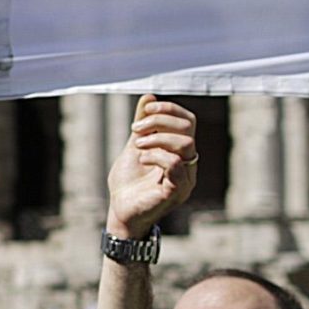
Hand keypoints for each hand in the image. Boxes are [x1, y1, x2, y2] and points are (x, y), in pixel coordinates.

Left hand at [108, 97, 198, 237]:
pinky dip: (156, 155)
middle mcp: (188, 164)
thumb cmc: (129, 182)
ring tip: (137, 145)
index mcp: (181, 151)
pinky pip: (175, 165)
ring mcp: (185, 179)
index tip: (145, 110)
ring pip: (186, 144)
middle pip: (189, 128)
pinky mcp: (176, 192)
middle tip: (135, 129)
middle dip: (160, 120)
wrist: (120, 211)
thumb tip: (149, 97)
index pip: (188, 121)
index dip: (169, 109)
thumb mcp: (135, 146)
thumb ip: (143, 124)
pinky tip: (141, 158)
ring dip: (157, 138)